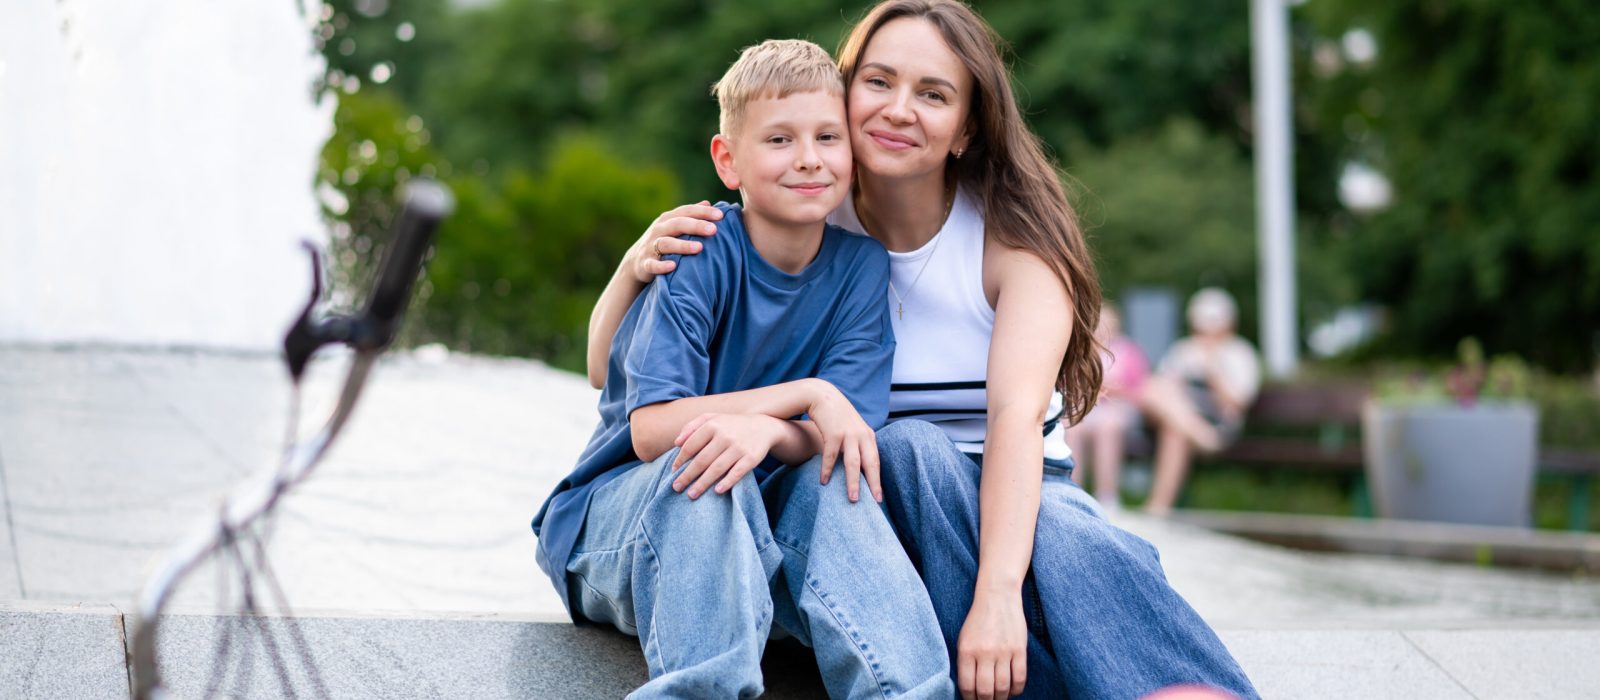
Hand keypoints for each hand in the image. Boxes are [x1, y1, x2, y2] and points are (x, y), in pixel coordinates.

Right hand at [628, 202, 721, 282]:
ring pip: (666, 243)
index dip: (703, 212)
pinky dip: (661, 266)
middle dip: (696, 226)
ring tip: (699, 248)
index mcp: (668, 219)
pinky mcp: (645, 263)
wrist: (637, 261)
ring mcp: (650, 246)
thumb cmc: (663, 240)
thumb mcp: (674, 226)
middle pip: (677, 224)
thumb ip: (690, 215)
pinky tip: (672, 267)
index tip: (720, 216)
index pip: (687, 211)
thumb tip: (708, 203)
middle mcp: (659, 230)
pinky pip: (652, 264)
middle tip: (713, 230)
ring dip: (682, 245)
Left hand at [670, 413, 783, 497]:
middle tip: (676, 488)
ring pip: (717, 468)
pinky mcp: (751, 458)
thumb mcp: (712, 418)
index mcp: (712, 425)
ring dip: (702, 484)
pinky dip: (727, 482)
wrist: (764, 427)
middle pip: (701, 460)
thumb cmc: (731, 425)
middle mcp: (725, 435)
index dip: (680, 460)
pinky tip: (717, 491)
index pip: (691, 445)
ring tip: (692, 494)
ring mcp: (739, 447)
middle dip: (687, 476)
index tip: (673, 471)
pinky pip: (737, 472)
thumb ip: (692, 426)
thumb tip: (676, 443)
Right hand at [805, 380, 880, 502]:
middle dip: (872, 485)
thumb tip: (860, 467)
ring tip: (853, 499)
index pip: (876, 461)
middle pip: (869, 464)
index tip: (879, 498)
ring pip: (853, 463)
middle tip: (874, 503)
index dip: (878, 480)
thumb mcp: (852, 428)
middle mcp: (862, 434)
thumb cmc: (836, 415)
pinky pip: (831, 456)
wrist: (822, 395)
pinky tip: (824, 482)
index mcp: (868, 435)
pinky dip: (827, 469)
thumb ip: (858, 444)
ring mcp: (848, 433)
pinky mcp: (834, 432)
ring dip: (853, 482)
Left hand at [956, 589, 1027, 699]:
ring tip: (999, 698)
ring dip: (1001, 698)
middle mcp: (984, 653)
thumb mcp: (963, 639)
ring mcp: (1004, 652)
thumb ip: (965, 663)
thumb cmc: (978, 620)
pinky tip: (1012, 691)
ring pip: (1003, 688)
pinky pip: (1020, 678)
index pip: (967, 686)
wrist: (998, 596)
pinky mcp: (1020, 650)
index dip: (970, 699)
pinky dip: (1016, 690)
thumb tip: (970, 689)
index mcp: (967, 651)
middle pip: (986, 691)